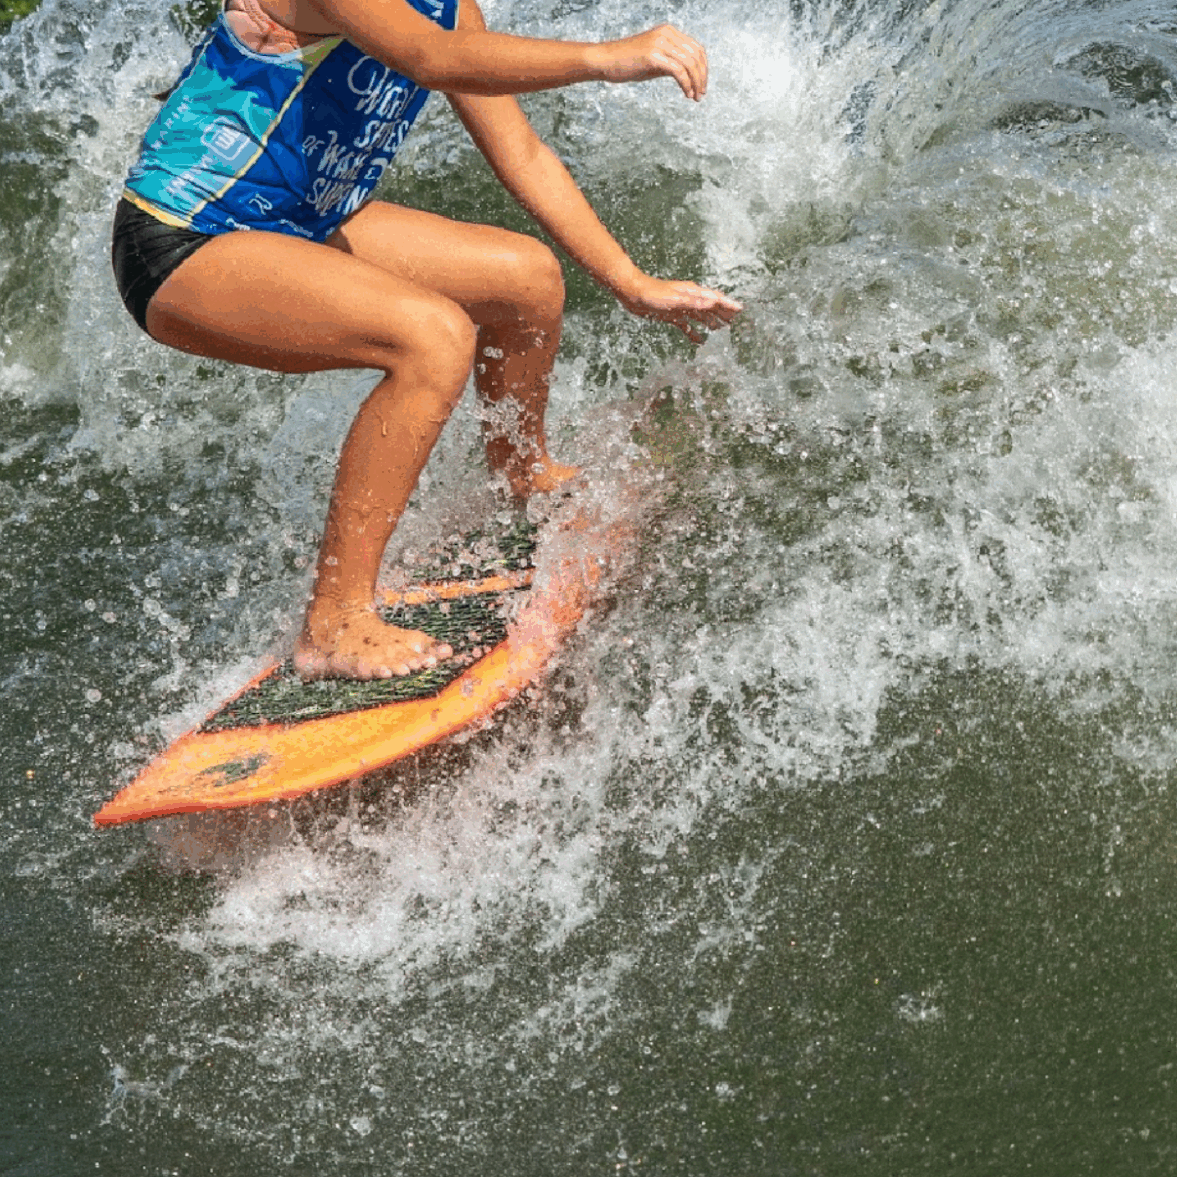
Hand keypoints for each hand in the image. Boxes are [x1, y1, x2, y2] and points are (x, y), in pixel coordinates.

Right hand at [593, 24, 709, 100]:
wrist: (605, 60)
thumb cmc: (628, 63)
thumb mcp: (654, 60)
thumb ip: (671, 62)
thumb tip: (688, 76)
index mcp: (669, 32)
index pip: (696, 48)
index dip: (703, 68)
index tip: (702, 85)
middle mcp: (667, 34)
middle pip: (696, 55)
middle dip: (702, 76)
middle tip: (701, 94)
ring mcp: (660, 43)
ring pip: (689, 63)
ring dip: (696, 82)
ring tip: (695, 97)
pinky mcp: (653, 56)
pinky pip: (678, 71)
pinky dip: (686, 84)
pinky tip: (686, 94)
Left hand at [614, 273, 741, 341]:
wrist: (633, 294)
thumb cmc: (652, 294)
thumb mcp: (674, 299)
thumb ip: (693, 302)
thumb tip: (712, 303)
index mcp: (693, 293)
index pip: (715, 299)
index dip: (728, 305)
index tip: (741, 310)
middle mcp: (690, 299)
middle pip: (711, 307)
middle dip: (724, 313)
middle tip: (737, 322)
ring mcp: (681, 307)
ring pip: (701, 316)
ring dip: (712, 322)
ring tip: (723, 330)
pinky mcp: (672, 315)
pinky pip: (687, 326)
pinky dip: (694, 333)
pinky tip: (699, 342)